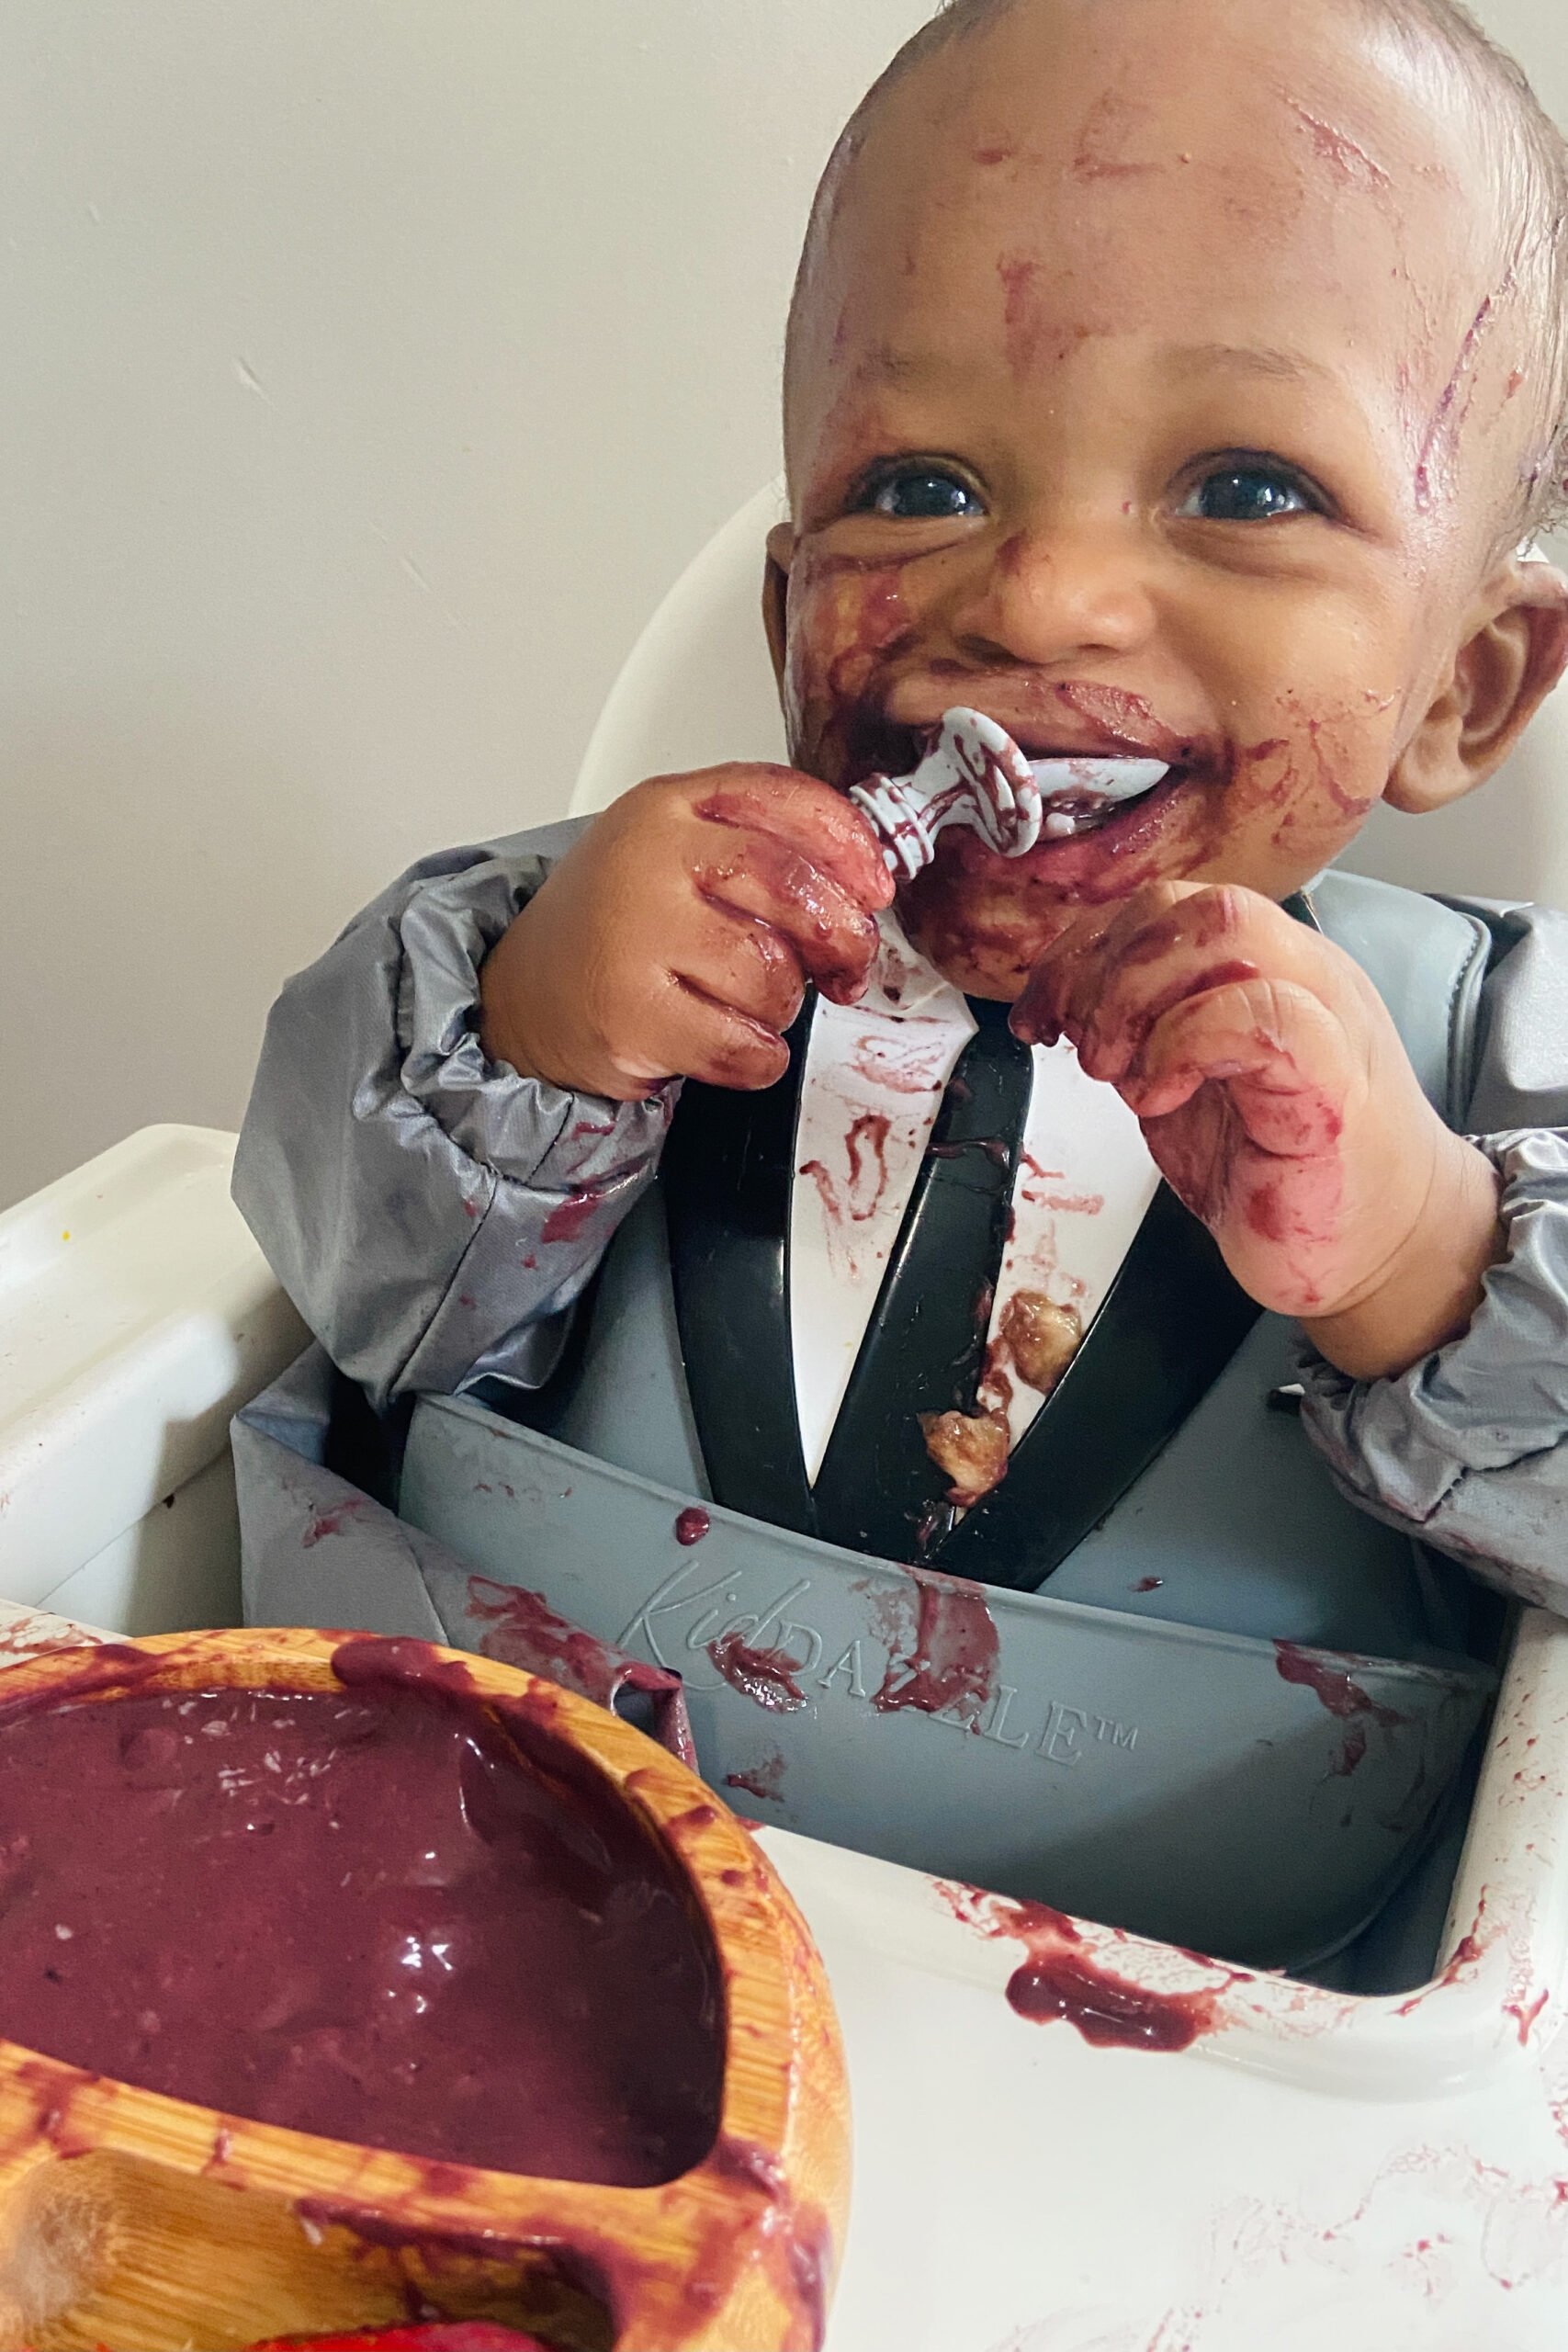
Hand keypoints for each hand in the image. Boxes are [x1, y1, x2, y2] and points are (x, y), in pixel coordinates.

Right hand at [479, 765, 893, 1098]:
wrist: (521, 998)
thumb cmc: (614, 928)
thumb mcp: (672, 855)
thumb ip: (758, 851)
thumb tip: (863, 887)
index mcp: (668, 807)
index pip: (783, 799)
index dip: (848, 845)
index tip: (874, 887)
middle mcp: (649, 860)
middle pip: (790, 884)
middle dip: (841, 934)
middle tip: (846, 963)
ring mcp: (634, 936)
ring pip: (771, 971)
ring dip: (784, 1004)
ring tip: (752, 1006)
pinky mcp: (630, 1014)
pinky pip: (741, 1043)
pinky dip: (758, 1057)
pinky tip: (736, 1046)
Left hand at [1011, 881, 1503, 1380]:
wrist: (1382, 1248)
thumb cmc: (1283, 1171)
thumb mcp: (1186, 1084)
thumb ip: (1139, 1031)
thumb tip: (1064, 1002)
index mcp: (1264, 966)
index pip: (1163, 905)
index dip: (1083, 949)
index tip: (1039, 1015)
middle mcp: (1301, 972)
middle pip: (1190, 900)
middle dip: (1104, 966)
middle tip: (1080, 1046)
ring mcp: (1325, 1016)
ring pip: (1227, 928)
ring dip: (1134, 995)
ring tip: (1114, 1071)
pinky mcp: (1334, 1082)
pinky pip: (1261, 1012)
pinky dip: (1183, 1044)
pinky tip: (1158, 1097)